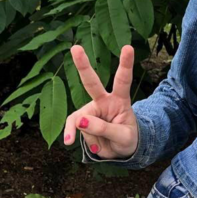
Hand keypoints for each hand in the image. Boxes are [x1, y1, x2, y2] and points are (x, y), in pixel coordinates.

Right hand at [63, 44, 138, 158]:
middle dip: (83, 64)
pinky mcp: (81, 119)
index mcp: (120, 100)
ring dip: (91, 135)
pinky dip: (71, 134)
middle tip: (75, 48)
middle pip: (91, 82)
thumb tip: (80, 121)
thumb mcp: (123, 137)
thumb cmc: (127, 139)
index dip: (125, 64)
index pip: (123, 80)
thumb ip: (104, 129)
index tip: (127, 47)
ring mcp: (91, 109)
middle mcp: (104, 100)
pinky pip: (73, 125)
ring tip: (101, 144)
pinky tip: (69, 141)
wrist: (120, 149)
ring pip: (81, 119)